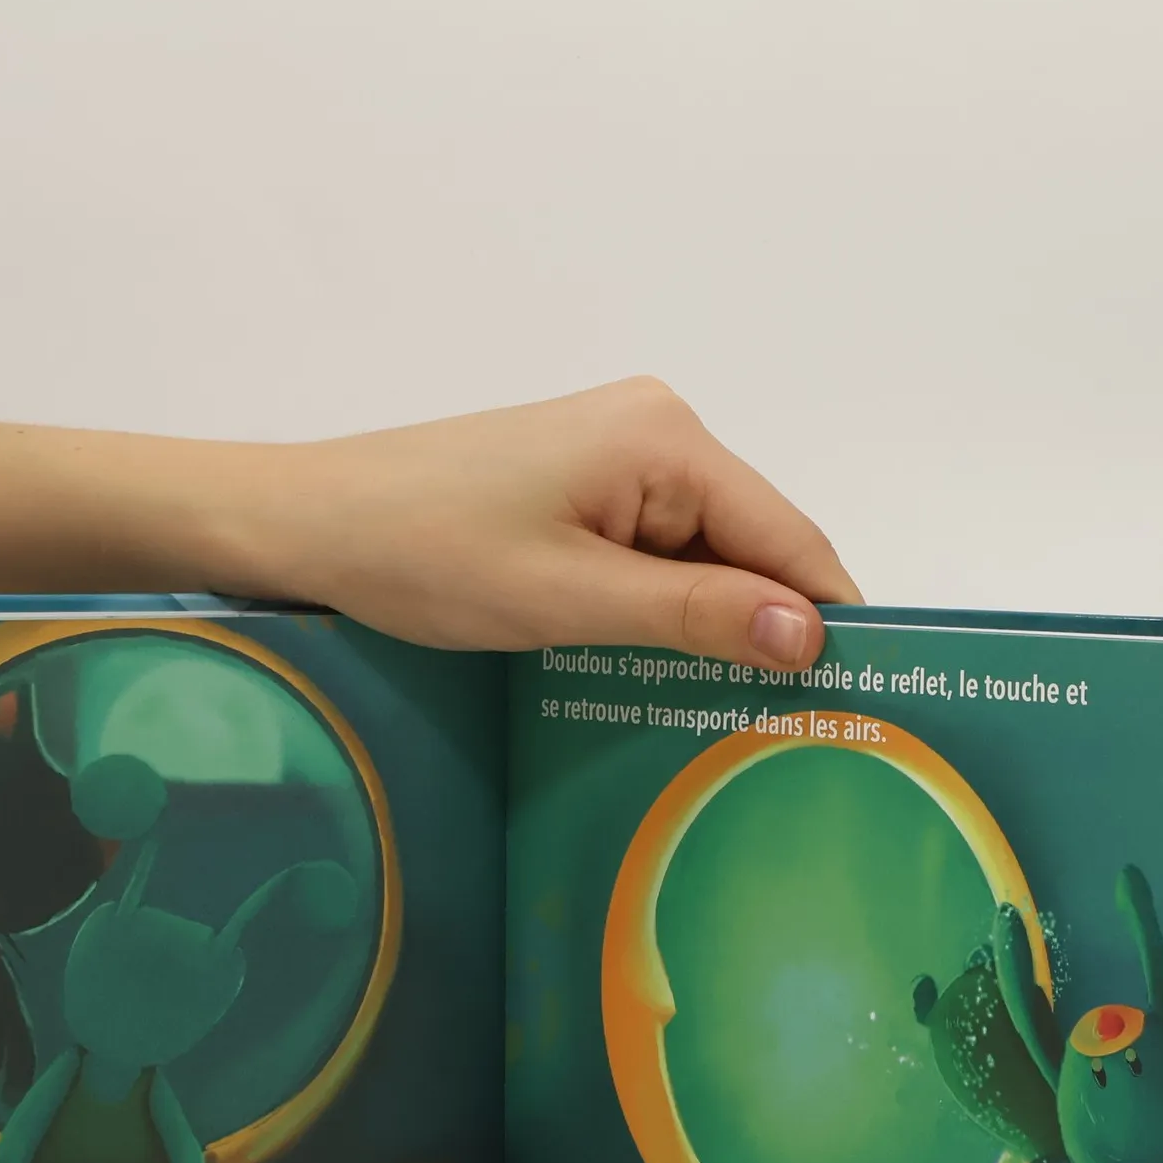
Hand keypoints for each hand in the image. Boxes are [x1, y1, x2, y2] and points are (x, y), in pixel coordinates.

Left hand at [233, 378, 860, 669]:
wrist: (304, 523)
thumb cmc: (422, 552)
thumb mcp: (567, 597)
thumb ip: (693, 613)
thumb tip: (810, 633)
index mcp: (666, 439)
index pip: (790, 538)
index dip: (826, 621)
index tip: (857, 708)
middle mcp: (657, 429)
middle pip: (752, 546)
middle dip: (764, 629)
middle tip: (786, 733)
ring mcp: (615, 453)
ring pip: (702, 555)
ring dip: (707, 625)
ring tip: (721, 713)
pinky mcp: (579, 483)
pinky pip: (652, 551)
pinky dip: (659, 608)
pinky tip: (653, 667)